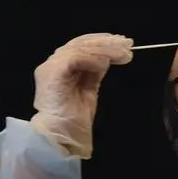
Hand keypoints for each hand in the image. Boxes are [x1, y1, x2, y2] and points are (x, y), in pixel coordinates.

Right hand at [31, 33, 133, 157]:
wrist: (62, 136)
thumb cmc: (74, 120)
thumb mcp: (88, 90)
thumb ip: (93, 73)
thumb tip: (106, 58)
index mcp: (59, 68)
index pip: (80, 46)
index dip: (101, 42)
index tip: (122, 43)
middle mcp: (52, 64)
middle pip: (80, 44)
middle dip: (105, 42)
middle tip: (127, 43)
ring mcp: (50, 67)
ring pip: (80, 48)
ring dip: (104, 50)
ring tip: (123, 54)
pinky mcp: (53, 72)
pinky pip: (75, 58)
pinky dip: (92, 59)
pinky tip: (106, 64)